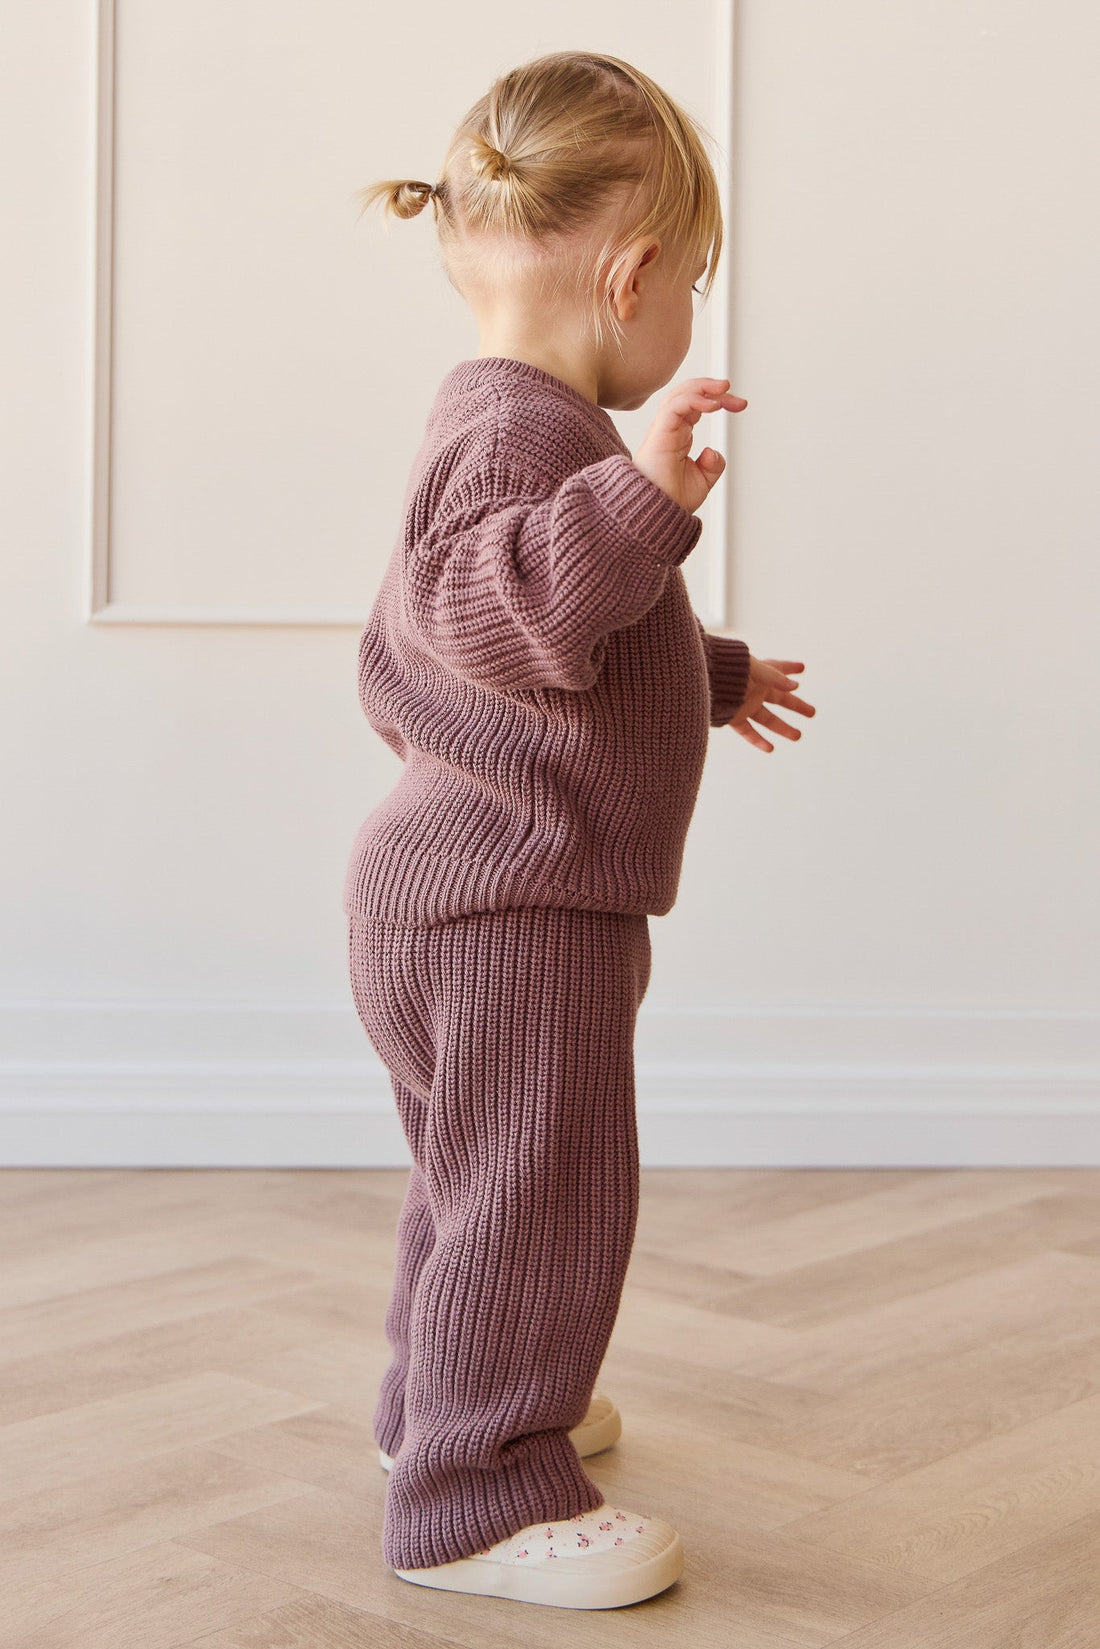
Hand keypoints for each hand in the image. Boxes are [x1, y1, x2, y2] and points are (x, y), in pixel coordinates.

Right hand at [632, 377, 747, 513]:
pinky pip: (674, 406)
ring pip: (679, 394)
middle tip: (733, 391)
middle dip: (712, 388)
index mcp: (677, 435)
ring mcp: (663, 430)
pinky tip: (712, 405)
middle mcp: (669, 429)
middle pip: (688, 394)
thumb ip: (712, 465)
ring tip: (724, 388)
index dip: (718, 400)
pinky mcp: (659, 433)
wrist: (655, 516)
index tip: (740, 405)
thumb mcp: (701, 481)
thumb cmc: (670, 500)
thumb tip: (713, 451)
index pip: (696, 406)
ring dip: (703, 387)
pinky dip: (694, 400)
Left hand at [726, 657, 815, 750]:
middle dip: (796, 705)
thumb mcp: (755, 669)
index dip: (790, 668)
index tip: (802, 668)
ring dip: (783, 727)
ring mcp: (744, 704)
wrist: (702, 679)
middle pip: (779, 698)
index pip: (778, 669)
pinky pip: (748, 731)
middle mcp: (753, 689)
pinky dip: (758, 740)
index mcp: (758, 672)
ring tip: (798, 735)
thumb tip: (795, 686)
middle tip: (812, 712)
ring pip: (767, 718)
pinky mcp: (733, 717)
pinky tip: (770, 749)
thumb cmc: (727, 668)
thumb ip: (775, 677)